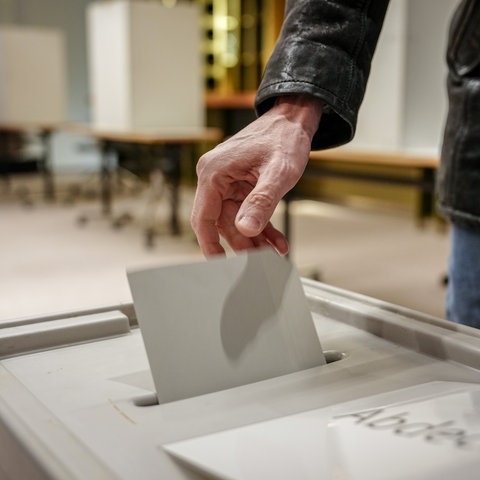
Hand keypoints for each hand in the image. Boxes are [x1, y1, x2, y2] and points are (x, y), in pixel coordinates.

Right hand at [191, 95, 322, 255]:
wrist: (293, 120)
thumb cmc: (284, 138)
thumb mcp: (278, 173)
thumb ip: (261, 202)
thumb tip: (246, 229)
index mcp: (214, 172)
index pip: (203, 217)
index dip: (210, 244)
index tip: (220, 265)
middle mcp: (214, 177)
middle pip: (220, 222)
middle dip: (241, 243)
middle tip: (260, 261)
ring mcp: (226, 180)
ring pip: (234, 220)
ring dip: (254, 237)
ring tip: (274, 251)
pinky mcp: (238, 183)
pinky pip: (244, 211)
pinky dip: (260, 225)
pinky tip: (275, 239)